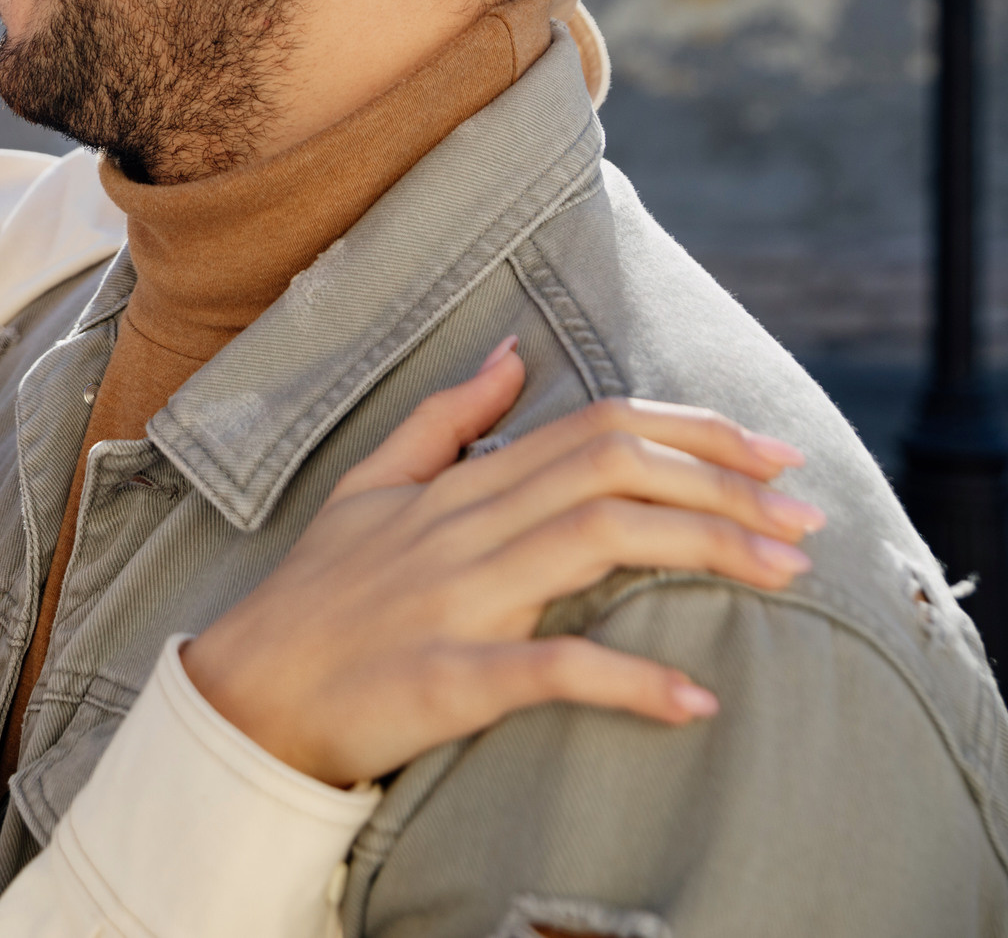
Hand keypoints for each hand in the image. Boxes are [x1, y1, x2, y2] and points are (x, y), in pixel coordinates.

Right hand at [180, 337, 816, 788]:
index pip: (591, 429)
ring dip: (707, 551)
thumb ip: (444, 422)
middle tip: (806, 517)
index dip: (692, 432)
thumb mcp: (368, 489)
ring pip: (597, 542)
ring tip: (786, 576)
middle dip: (725, 484)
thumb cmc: (315, 598)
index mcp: (455, 487)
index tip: (771, 456)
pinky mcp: (450, 678)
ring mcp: (457, 600)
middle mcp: (463, 529)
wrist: (246, 696)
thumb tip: (511, 353)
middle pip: (611, 471)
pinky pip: (549, 669)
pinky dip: (628, 682)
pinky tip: (694, 699)